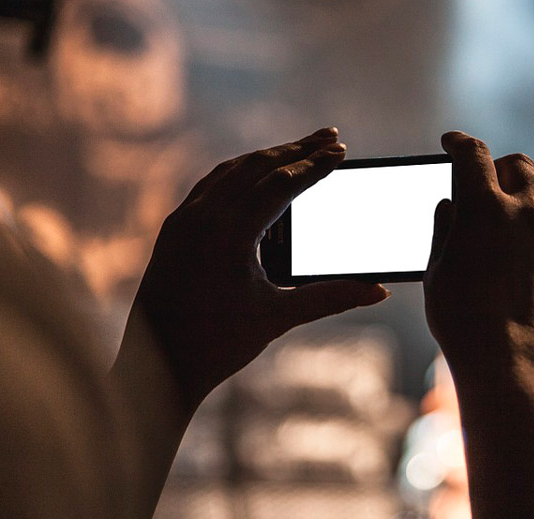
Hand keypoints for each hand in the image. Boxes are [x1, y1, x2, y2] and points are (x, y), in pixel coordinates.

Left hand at [122, 128, 388, 407]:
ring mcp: (182, 221)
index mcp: (229, 234)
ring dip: (266, 157)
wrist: (156, 368)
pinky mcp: (171, 230)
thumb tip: (378, 290)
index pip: (280, 183)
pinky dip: (237, 173)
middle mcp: (201, 217)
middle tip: (329, 136)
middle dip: (295, 150)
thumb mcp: (278, 318)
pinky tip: (253, 176)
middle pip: (256, 167)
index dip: (315, 165)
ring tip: (298, 150)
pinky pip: (208, 186)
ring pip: (229, 171)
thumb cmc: (216, 345)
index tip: (341, 151)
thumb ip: (330, 297)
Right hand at [423, 131, 533, 376]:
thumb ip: (446, 230)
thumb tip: (453, 207)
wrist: (509, 366)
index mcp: (483, 207)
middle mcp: (526, 215)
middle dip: (503, 169)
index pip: (473, 153)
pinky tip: (528, 288)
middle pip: (520, 167)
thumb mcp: (436, 271)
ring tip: (501, 269)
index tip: (452, 144)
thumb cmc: (460, 321)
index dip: (460, 144)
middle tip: (488, 187)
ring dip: (521, 229)